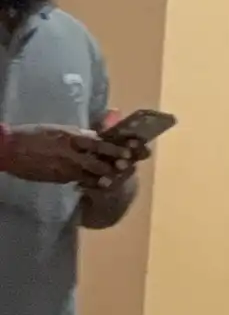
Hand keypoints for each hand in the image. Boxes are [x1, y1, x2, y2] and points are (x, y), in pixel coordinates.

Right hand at [0, 126, 130, 187]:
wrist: (9, 148)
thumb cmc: (33, 135)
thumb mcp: (58, 130)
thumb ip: (78, 134)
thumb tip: (96, 135)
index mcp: (71, 135)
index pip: (100, 141)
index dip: (116, 147)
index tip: (131, 150)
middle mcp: (71, 150)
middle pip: (99, 158)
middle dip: (116, 163)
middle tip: (129, 166)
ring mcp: (65, 165)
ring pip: (91, 172)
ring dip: (105, 176)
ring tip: (115, 179)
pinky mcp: (59, 177)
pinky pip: (79, 180)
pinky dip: (89, 182)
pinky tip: (96, 185)